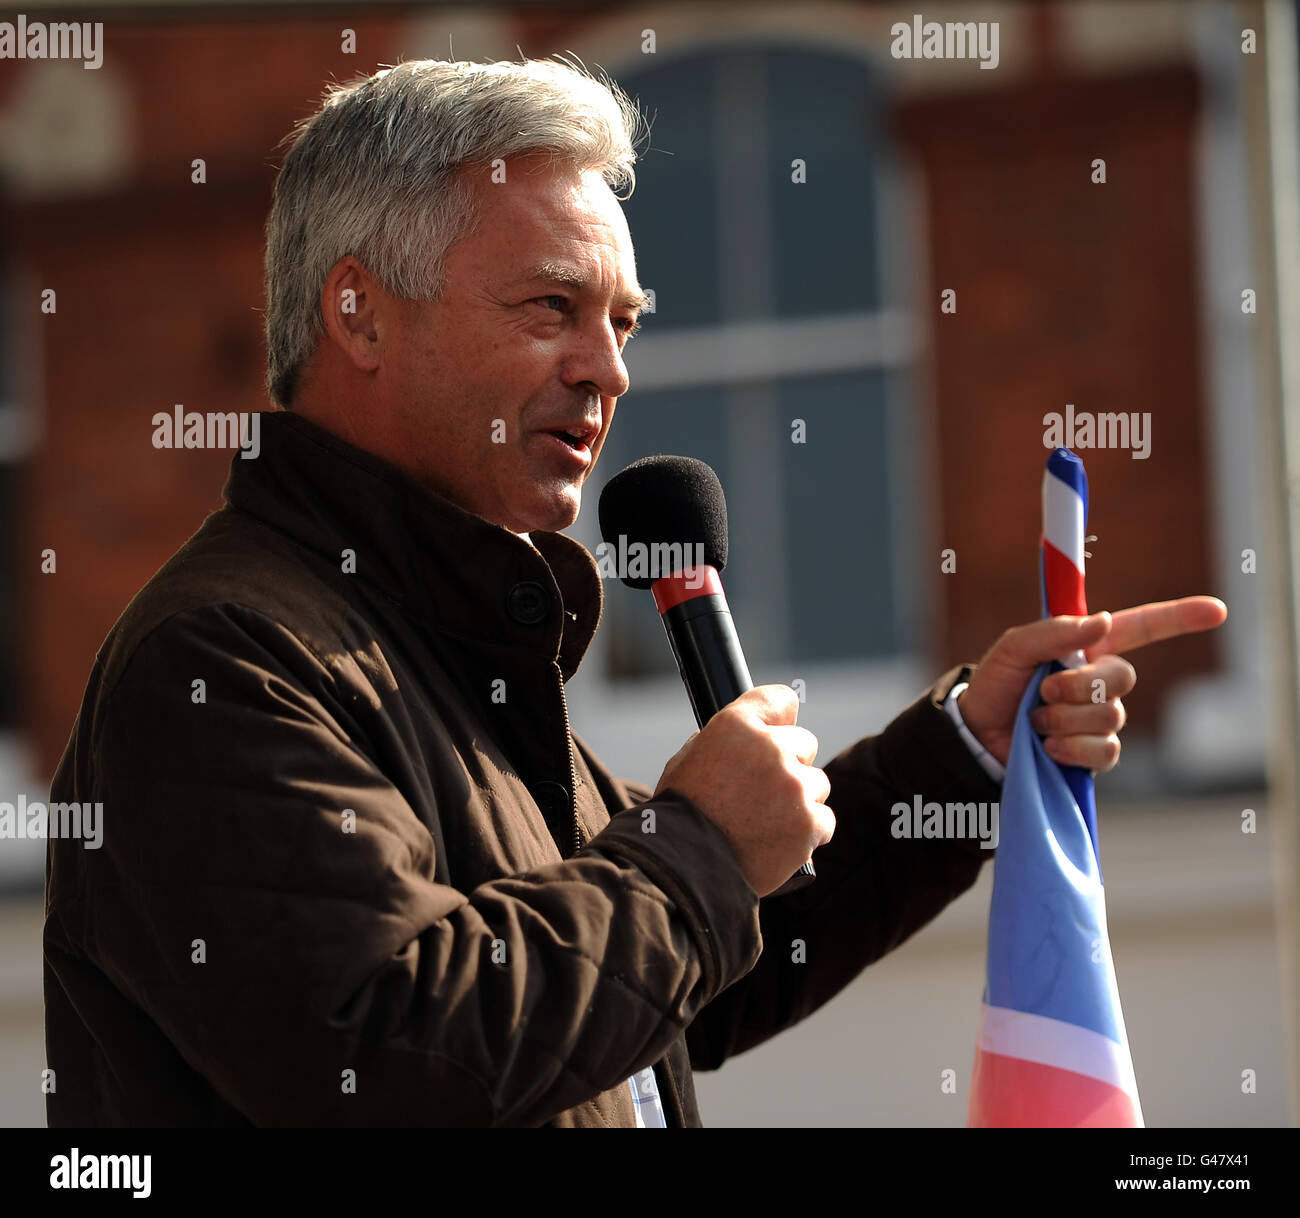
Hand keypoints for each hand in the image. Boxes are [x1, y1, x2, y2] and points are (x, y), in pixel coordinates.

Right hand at [654, 684, 833, 896]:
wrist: (683, 867)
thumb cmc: (680, 814)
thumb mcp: (689, 759)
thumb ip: (726, 741)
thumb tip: (752, 737)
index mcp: (736, 726)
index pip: (780, 699)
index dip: (781, 717)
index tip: (780, 730)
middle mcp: (770, 748)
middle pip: (805, 744)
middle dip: (790, 764)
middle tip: (764, 792)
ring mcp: (794, 786)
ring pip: (818, 784)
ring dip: (800, 800)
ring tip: (769, 822)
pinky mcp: (809, 822)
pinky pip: (825, 821)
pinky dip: (808, 833)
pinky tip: (780, 842)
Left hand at [957, 597, 1227, 771]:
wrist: (975, 735)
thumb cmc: (995, 685)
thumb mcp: (1012, 649)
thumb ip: (1053, 632)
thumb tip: (1102, 621)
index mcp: (1088, 648)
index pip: (1142, 628)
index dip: (1180, 617)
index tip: (1217, 610)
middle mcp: (1101, 682)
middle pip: (1123, 677)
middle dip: (1078, 685)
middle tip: (1042, 691)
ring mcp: (1100, 720)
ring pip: (1110, 716)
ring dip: (1065, 717)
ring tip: (1036, 719)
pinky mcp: (1093, 754)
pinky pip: (1104, 751)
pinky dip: (1072, 747)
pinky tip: (1048, 746)